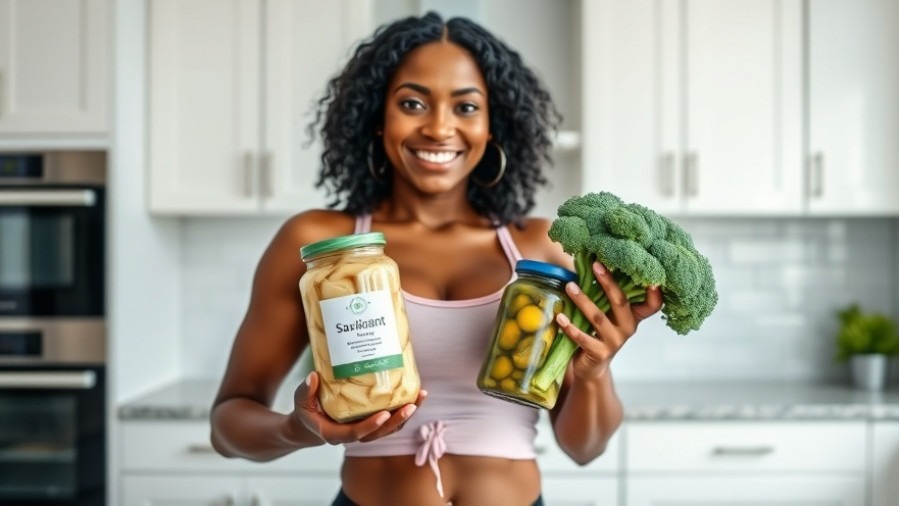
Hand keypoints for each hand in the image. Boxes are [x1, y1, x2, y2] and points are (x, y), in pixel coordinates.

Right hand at [291, 371, 426, 443]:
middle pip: (379, 433)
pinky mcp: (371, 422)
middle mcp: (353, 435)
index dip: (370, 426)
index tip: (384, 415)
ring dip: (406, 415)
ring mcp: (364, 429)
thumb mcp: (301, 401)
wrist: (310, 424)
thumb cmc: (306, 411)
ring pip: (389, 428)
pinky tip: (415, 394)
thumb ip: (306, 391)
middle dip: (397, 420)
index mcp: (334, 433)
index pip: (355, 434)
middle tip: (411, 406)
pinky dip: (403, 409)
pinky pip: (390, 420)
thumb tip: (313, 377)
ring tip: (420, 397)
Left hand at [556, 261, 662, 379]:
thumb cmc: (597, 332)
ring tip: (569, 286)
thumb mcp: (606, 313)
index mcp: (633, 316)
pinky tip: (560, 317)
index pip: (652, 305)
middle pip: (621, 302)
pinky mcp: (599, 353)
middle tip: (595, 265)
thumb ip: (603, 295)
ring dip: (583, 300)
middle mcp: (628, 328)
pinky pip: (583, 337)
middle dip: (608, 282)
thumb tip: (589, 261)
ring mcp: (614, 342)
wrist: (590, 366)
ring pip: (598, 317)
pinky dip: (570, 326)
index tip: (652, 277)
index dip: (655, 293)